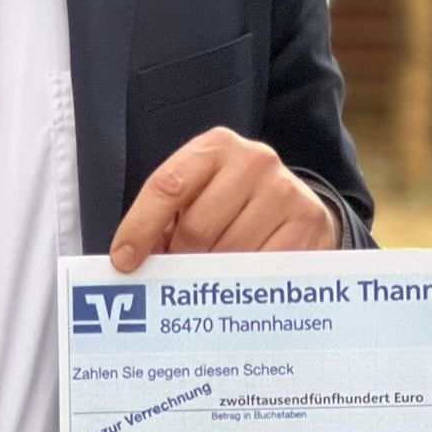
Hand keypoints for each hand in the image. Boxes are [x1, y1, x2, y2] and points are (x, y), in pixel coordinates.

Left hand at [110, 127, 338, 268]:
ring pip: (229, 254)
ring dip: (213, 276)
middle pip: (197, 228)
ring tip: (214, 275)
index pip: (168, 185)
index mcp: (216, 147)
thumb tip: (129, 262)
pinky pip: (261, 270)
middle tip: (181, 273)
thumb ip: (164, 221)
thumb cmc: (233, 204)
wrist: (294, 204)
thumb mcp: (197, 197)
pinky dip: (245, 284)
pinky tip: (242, 283)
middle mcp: (254, 160)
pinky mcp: (308, 222)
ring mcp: (285, 190)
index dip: (140, 226)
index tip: (124, 261)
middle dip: (181, 260)